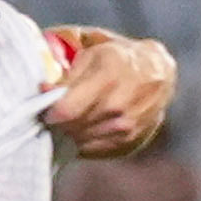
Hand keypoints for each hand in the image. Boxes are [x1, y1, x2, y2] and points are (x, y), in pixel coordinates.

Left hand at [43, 29, 177, 158]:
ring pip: (79, 140)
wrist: (157, 74)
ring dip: (68, 131)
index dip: (47, 109)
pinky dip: (82, 140)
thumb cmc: (117, 58)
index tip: (43, 104)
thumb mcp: (92, 51)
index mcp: (108, 75)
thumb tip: (43, 90)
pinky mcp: (127, 142)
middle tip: (51, 111)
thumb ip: (66, 71)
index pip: (65, 110)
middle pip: (70, 126)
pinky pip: (92, 149)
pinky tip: (82, 126)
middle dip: (56, 121)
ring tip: (68, 117)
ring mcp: (125, 126)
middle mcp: (118, 105)